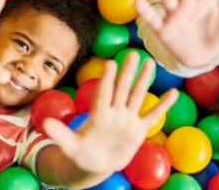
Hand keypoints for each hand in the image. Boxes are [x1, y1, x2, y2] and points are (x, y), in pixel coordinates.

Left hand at [43, 52, 177, 175]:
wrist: (95, 164)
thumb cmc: (81, 153)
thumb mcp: (69, 145)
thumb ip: (60, 133)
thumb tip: (44, 123)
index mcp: (98, 113)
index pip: (104, 93)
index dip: (107, 79)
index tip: (110, 63)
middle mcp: (114, 112)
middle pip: (122, 88)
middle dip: (128, 72)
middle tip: (134, 53)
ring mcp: (127, 119)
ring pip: (137, 96)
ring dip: (144, 80)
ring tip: (150, 62)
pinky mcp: (138, 130)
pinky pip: (153, 115)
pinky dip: (163, 105)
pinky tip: (173, 93)